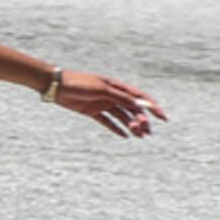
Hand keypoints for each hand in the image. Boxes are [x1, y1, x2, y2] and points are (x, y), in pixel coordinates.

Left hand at [50, 70, 165, 138]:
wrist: (55, 85)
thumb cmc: (79, 83)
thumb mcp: (102, 89)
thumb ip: (121, 97)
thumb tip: (141, 105)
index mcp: (117, 86)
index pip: (139, 97)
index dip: (153, 107)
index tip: (164, 118)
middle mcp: (112, 95)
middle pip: (132, 109)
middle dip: (141, 120)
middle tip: (145, 132)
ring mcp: (102, 103)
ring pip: (122, 116)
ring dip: (131, 125)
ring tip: (139, 136)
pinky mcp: (92, 111)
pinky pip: (108, 121)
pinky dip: (116, 128)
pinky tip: (125, 136)